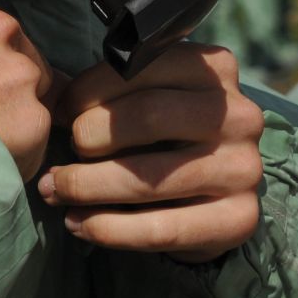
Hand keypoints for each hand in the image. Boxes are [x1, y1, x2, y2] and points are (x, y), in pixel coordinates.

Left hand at [41, 44, 264, 262]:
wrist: (215, 200)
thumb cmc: (169, 139)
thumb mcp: (150, 100)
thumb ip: (112, 93)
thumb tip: (54, 103)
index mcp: (216, 70)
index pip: (144, 68)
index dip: (90, 90)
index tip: (61, 113)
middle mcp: (239, 115)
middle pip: (148, 117)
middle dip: (88, 137)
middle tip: (62, 154)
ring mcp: (243, 169)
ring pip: (147, 179)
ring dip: (86, 187)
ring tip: (55, 191)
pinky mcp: (238, 219)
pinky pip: (160, 229)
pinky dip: (108, 228)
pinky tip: (80, 223)